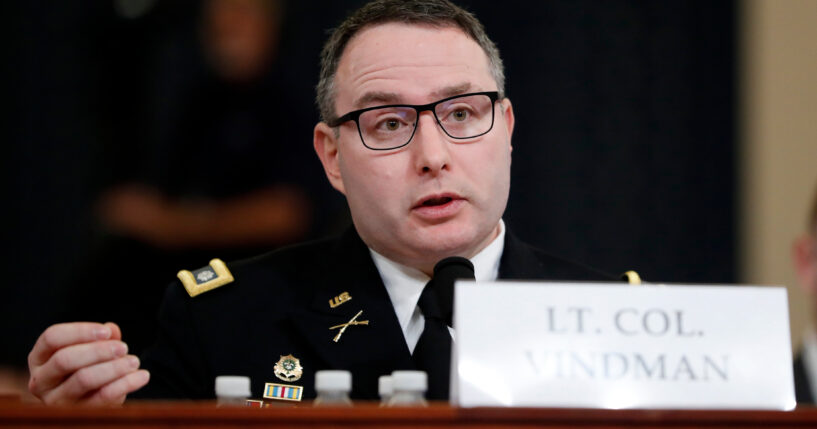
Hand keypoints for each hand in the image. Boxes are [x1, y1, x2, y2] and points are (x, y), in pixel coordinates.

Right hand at [28, 322, 148, 404]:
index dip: (80, 331)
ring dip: (113, 367)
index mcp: (39, 358)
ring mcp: (55, 401)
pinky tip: (141, 376)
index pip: (52, 337)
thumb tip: (112, 329)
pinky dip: (125, 384)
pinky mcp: (76, 414)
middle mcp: (40, 380)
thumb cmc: (89, 368)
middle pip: (64, 359)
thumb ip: (101, 338)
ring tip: (135, 361)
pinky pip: (102, 398)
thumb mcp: (92, 350)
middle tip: (123, 347)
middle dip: (98, 351)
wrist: (94, 401)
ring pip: (83, 379)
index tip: (106, 331)